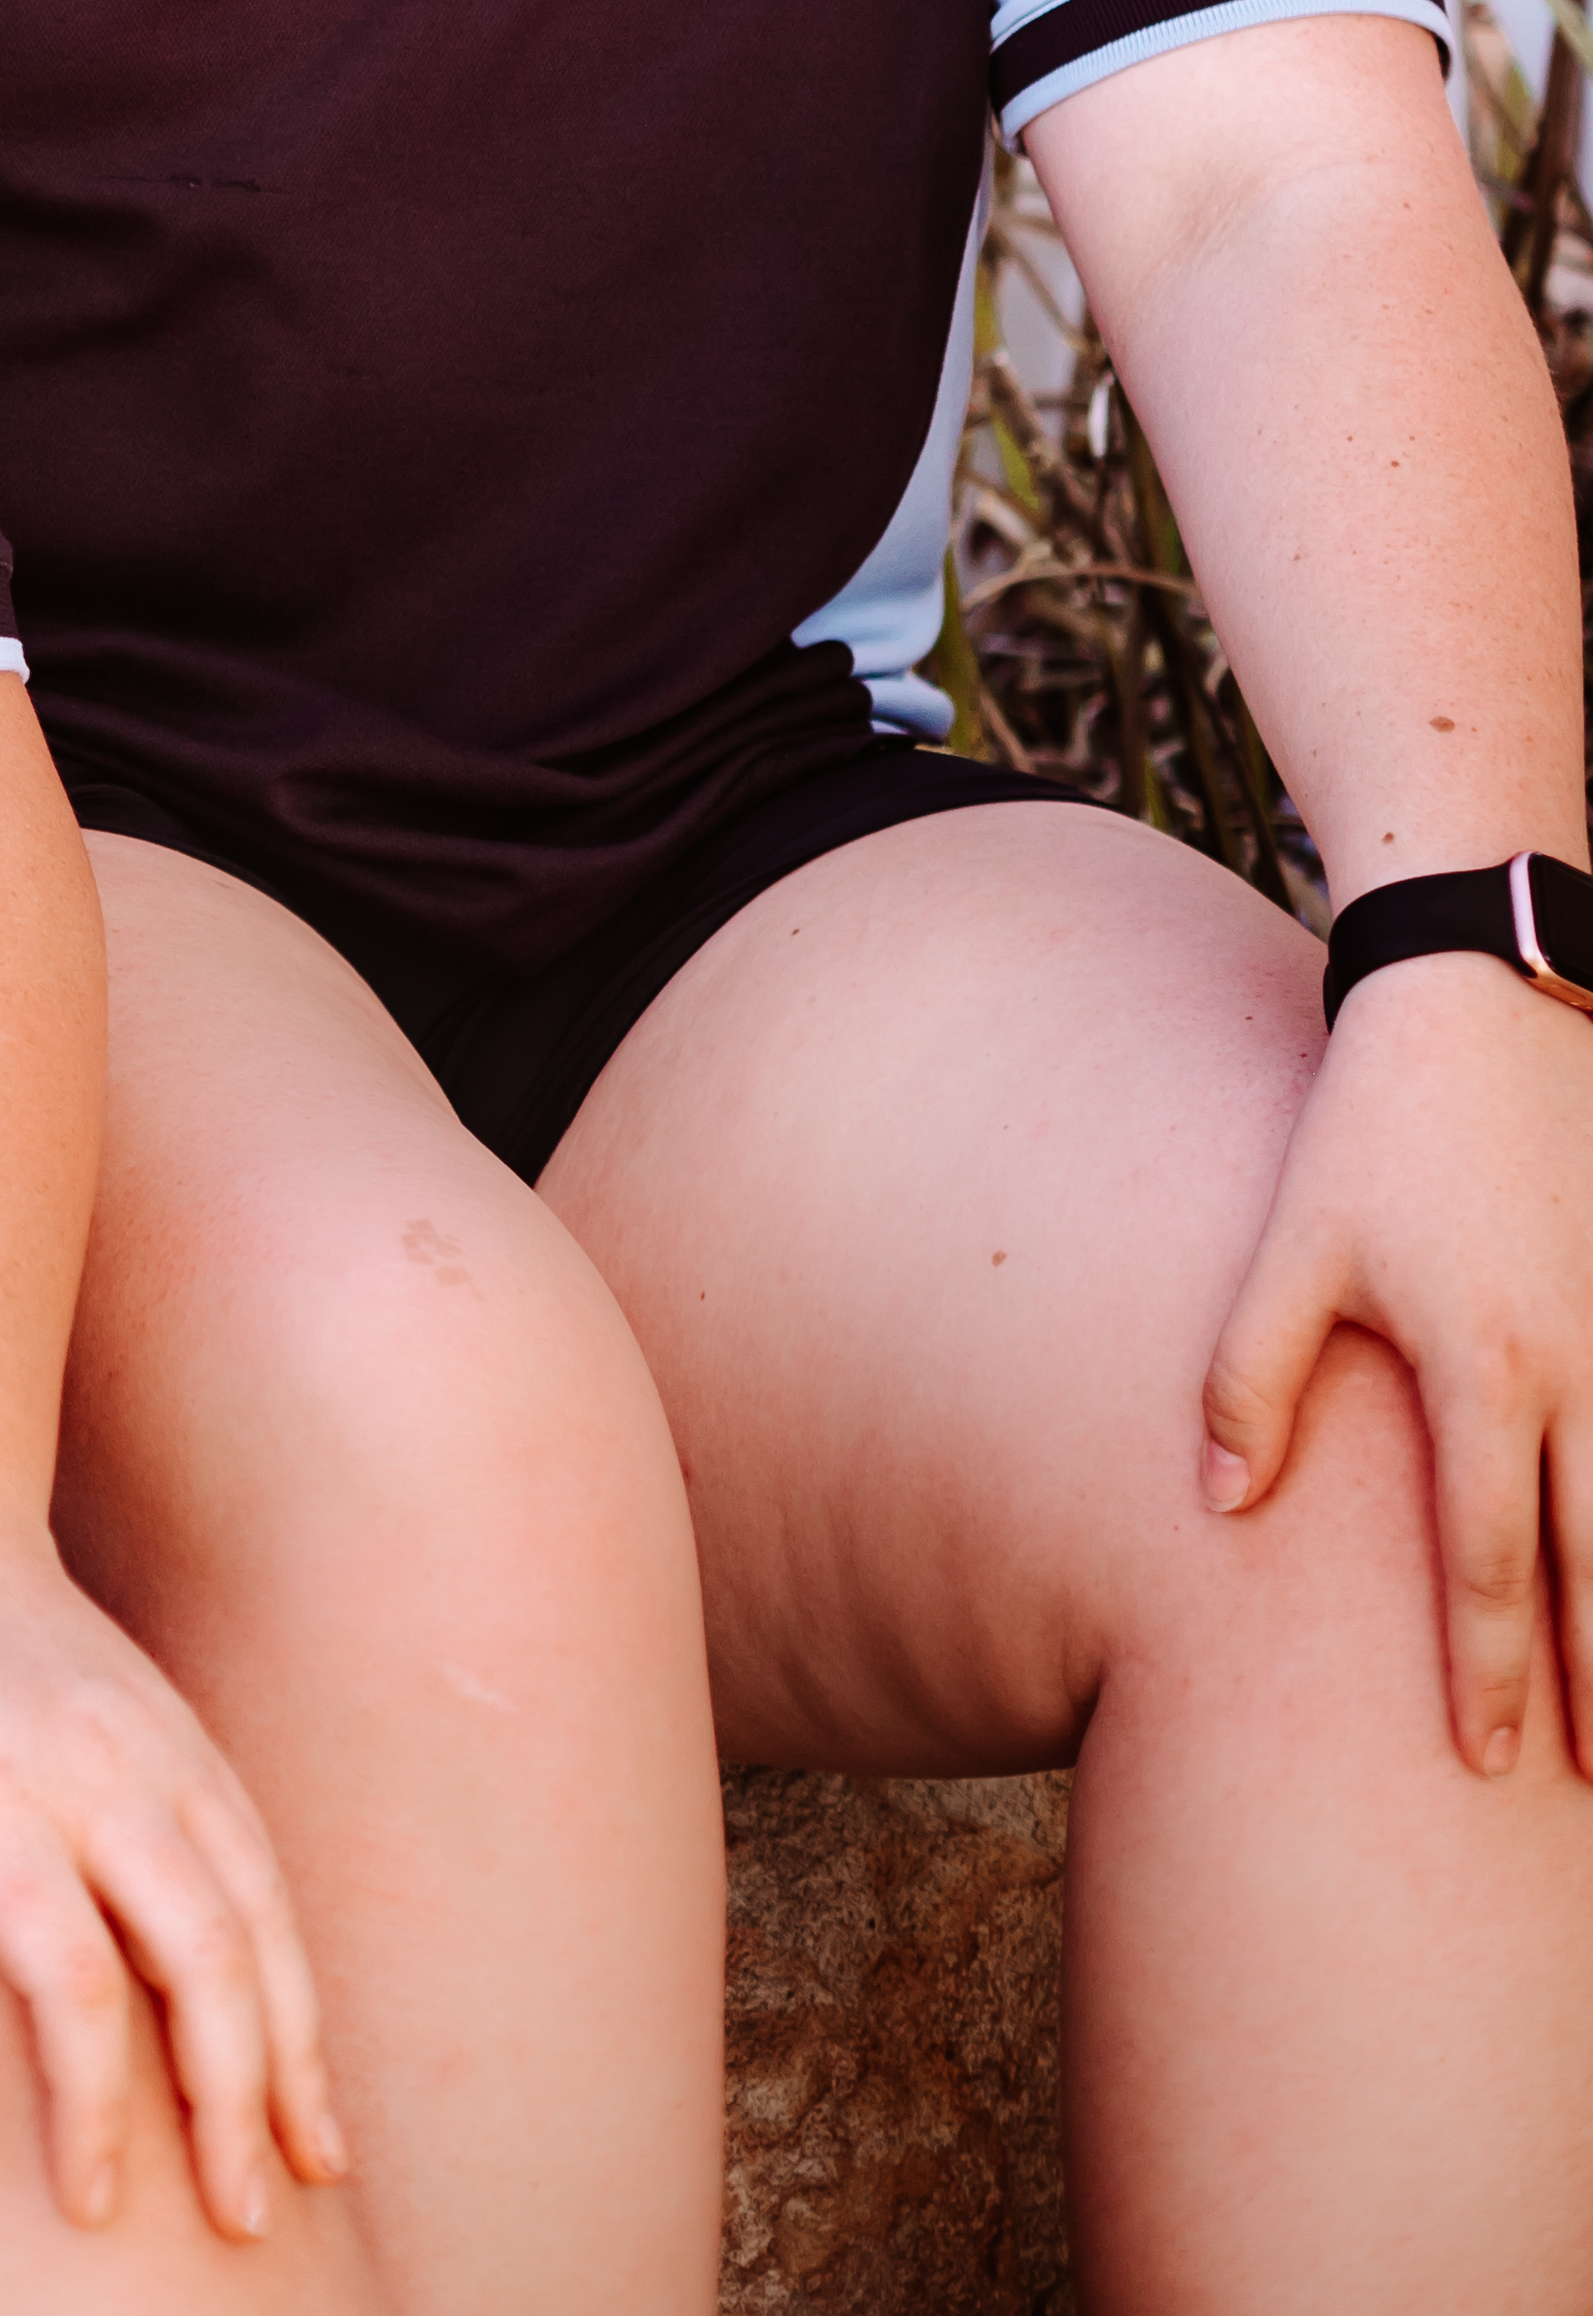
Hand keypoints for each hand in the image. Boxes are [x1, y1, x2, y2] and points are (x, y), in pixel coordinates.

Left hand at [0, 1497, 340, 2240]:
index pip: (66, 1972)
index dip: (90, 2100)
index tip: (91, 2201)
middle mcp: (90, 1768)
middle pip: (202, 1949)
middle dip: (234, 2094)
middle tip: (243, 2218)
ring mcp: (153, 1744)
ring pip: (257, 1908)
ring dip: (292, 2039)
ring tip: (312, 2161)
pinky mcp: (184, 1731)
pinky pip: (260, 1861)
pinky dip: (294, 1962)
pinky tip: (301, 2049)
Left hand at [1199, 948, 1592, 1769]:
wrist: (1489, 990)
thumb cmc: (1376, 1120)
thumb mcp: (1293, 1244)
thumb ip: (1251, 1378)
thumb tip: (1220, 1505)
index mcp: (1482, 1368)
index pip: (1487, 1561)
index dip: (1482, 1669)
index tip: (1481, 1761)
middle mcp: (1580, 1366)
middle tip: (1590, 1785)